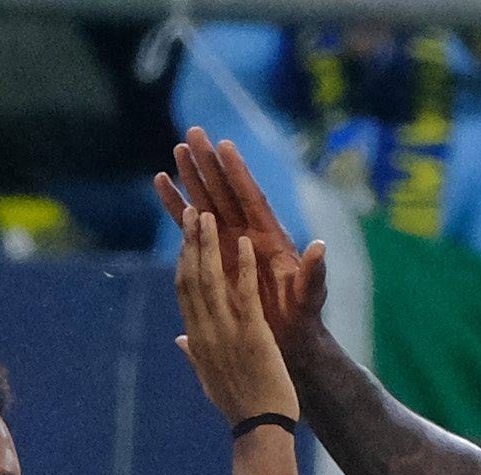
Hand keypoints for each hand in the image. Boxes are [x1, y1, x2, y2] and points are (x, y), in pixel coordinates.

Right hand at [153, 129, 327, 339]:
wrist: (288, 335)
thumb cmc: (303, 315)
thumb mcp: (310, 295)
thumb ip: (313, 274)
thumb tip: (319, 247)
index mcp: (270, 237)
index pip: (252, 199)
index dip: (239, 174)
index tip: (225, 145)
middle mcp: (248, 232)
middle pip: (226, 191)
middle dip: (210, 163)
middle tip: (194, 133)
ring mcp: (229, 241)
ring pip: (207, 202)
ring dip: (192, 177)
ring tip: (178, 149)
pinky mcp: (212, 253)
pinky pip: (189, 225)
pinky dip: (176, 205)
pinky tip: (161, 182)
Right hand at [173, 210, 300, 426]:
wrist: (262, 428)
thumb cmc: (240, 405)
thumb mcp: (210, 378)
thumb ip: (194, 353)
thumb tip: (179, 338)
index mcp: (197, 340)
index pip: (183, 292)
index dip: (182, 261)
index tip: (182, 237)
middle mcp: (205, 332)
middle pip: (190, 278)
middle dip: (189, 243)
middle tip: (190, 211)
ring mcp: (227, 332)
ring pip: (211, 280)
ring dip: (209, 246)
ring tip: (208, 216)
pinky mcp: (252, 335)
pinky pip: (245, 294)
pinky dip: (243, 267)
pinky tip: (244, 242)